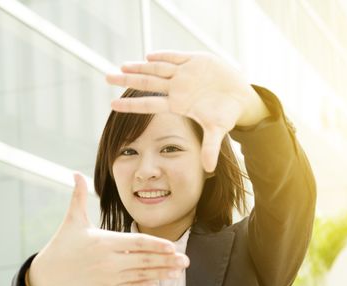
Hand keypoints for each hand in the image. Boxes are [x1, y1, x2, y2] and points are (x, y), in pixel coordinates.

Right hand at [28, 173, 189, 285]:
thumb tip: (75, 173)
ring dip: (161, 274)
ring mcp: (108, 278)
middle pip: (143, 261)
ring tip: (177, 271)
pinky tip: (157, 284)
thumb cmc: (63, 244)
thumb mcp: (72, 220)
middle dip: (166, 260)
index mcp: (104, 242)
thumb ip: (78, 197)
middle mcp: (108, 261)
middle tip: (185, 260)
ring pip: (140, 276)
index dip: (155, 244)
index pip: (136, 242)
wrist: (49, 274)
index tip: (172, 246)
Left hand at [106, 50, 268, 171]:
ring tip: (122, 65)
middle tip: (107, 77)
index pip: (149, 104)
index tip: (112, 105)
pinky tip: (149, 56)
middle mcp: (177, 88)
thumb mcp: (217, 130)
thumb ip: (210, 147)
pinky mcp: (196, 60)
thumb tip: (210, 169)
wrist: (240, 96)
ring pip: (157, 68)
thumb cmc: (226, 114)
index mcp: (178, 104)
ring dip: (140, 66)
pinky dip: (163, 56)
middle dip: (127, 79)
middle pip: (147, 83)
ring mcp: (185, 74)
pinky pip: (176, 57)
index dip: (131, 105)